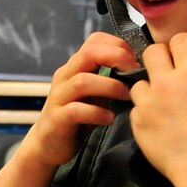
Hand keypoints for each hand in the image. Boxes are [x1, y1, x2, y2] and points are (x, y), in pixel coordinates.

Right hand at [15, 33, 139, 171]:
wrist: (49, 144)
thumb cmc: (76, 118)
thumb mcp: (94, 94)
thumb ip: (109, 80)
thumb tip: (137, 73)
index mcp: (75, 67)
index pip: (95, 41)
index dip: (118, 46)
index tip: (135, 61)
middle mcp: (65, 77)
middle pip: (89, 53)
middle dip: (116, 58)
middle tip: (134, 72)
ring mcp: (59, 97)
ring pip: (83, 81)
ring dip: (110, 86)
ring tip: (127, 96)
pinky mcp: (58, 119)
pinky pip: (76, 111)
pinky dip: (97, 113)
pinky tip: (109, 118)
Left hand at [128, 32, 186, 186]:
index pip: (180, 39)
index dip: (182, 46)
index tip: (184, 54)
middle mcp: (166, 83)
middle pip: (151, 52)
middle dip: (159, 59)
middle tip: (166, 72)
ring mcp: (148, 103)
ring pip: (138, 83)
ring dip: (148, 90)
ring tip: (159, 104)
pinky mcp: (137, 123)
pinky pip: (136, 110)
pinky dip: (144, 114)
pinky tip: (156, 125)